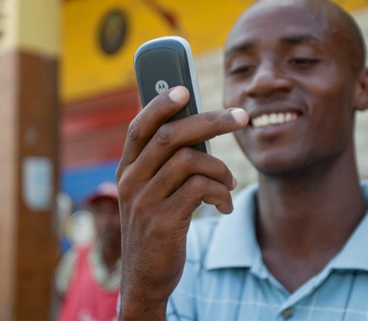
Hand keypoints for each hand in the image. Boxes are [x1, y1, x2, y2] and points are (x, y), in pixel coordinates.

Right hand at [116, 86, 248, 319]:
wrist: (145, 277)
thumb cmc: (157, 226)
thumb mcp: (153, 192)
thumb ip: (166, 163)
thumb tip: (200, 127)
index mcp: (127, 169)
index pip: (139, 127)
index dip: (160, 104)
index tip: (186, 89)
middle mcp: (130, 182)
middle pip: (170, 136)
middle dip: (210, 121)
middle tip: (240, 117)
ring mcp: (144, 202)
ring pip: (190, 161)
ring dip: (221, 168)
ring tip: (230, 182)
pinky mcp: (162, 222)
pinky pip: (199, 189)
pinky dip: (220, 192)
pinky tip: (223, 205)